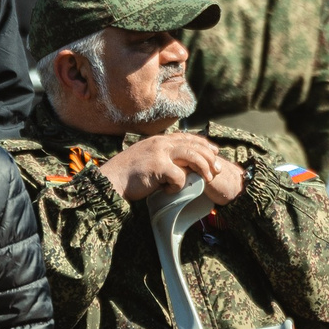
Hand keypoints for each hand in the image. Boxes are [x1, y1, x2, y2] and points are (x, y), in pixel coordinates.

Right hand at [95, 133, 244, 205]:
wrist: (110, 181)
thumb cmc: (128, 175)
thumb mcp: (147, 159)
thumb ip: (163, 158)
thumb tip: (184, 167)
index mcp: (159, 140)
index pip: (187, 137)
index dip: (203, 144)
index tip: (215, 152)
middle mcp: (161, 143)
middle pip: (193, 145)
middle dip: (209, 157)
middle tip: (218, 169)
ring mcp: (159, 153)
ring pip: (192, 157)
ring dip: (203, 169)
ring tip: (207, 179)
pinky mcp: (158, 166)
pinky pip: (179, 177)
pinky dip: (177, 186)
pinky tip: (168, 191)